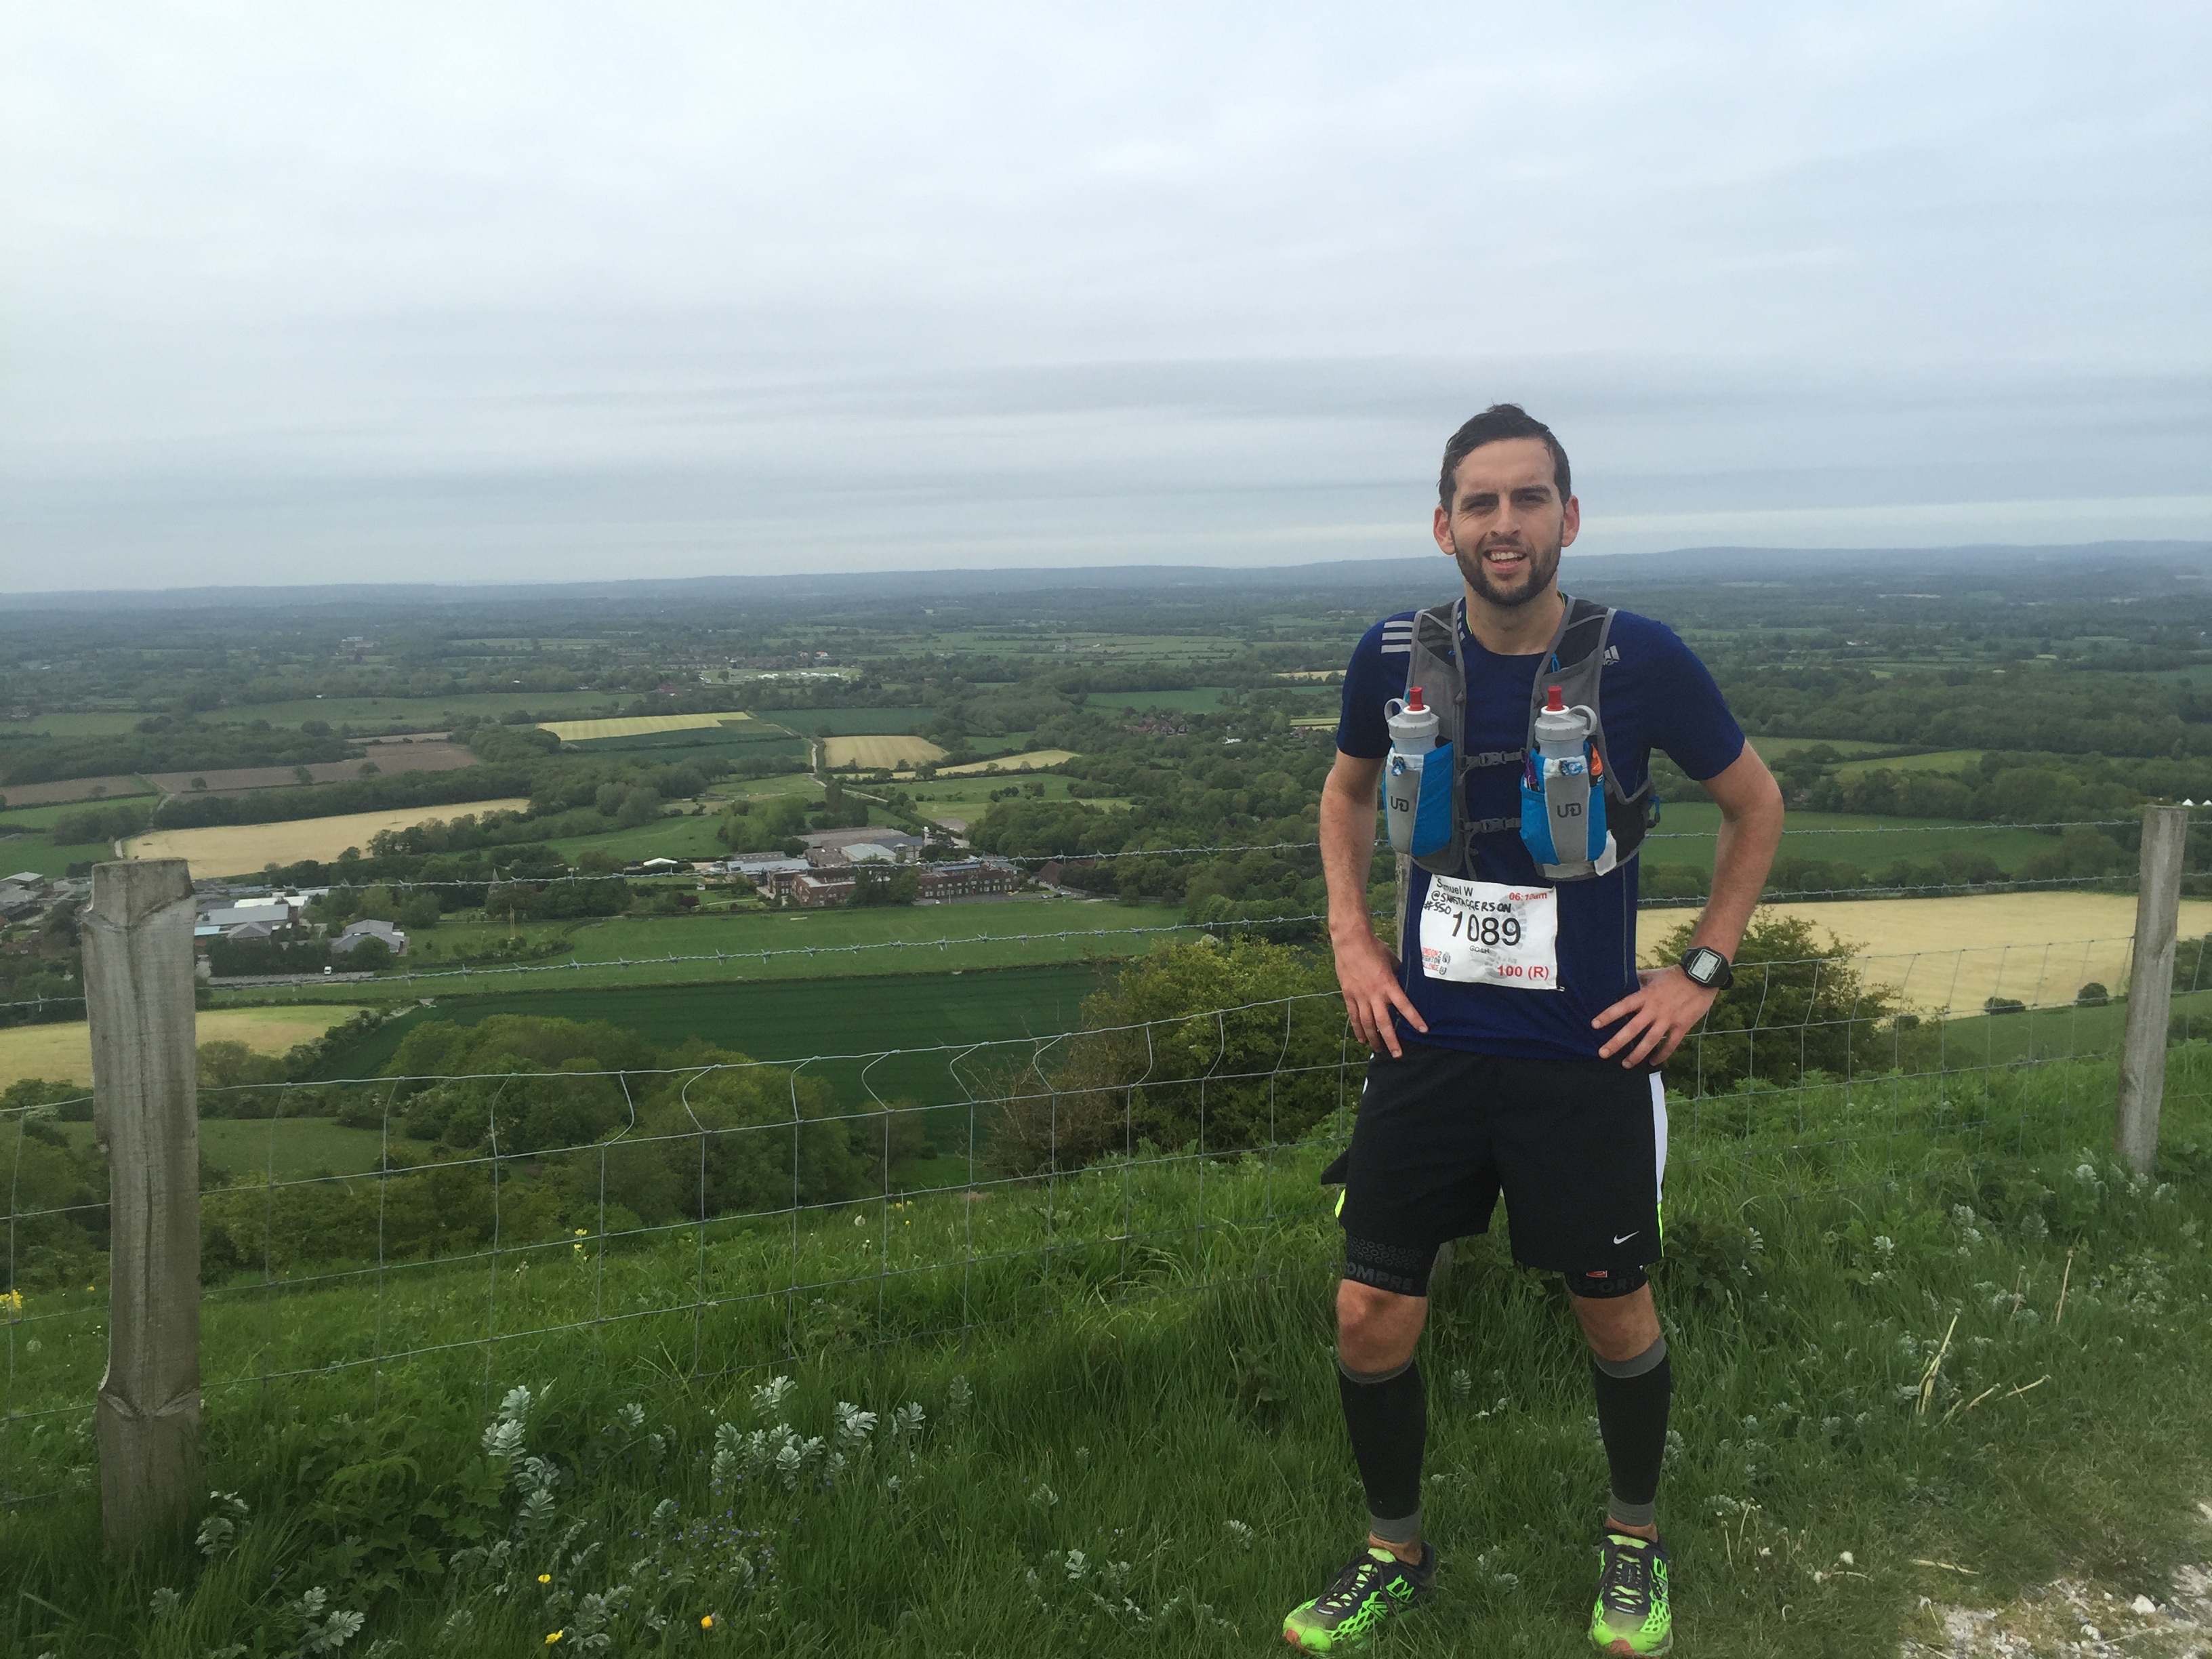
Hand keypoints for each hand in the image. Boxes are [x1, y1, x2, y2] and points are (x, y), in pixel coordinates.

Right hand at [1333, 929, 1427, 1057]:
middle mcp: (1374, 994)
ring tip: (1379, 1050)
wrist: (1351, 942)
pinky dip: (1358, 1029)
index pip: (1404, 1006)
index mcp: (1388, 985)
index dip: (1414, 1019)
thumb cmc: (1374, 948)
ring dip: (1373, 1039)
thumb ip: (1398, 975)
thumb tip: (1407, 982)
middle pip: (1383, 1023)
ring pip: (1367, 1023)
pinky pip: (1353, 1016)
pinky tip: (1362, 1039)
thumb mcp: (1392, 960)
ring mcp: (1360, 996)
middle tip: (1397, 1054)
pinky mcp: (1349, 995)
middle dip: (1391, 1040)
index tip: (1423, 1031)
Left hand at [1592, 965, 1716, 1067]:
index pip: (1623, 1006)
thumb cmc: (1675, 975)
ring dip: (1637, 1054)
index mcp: (1646, 996)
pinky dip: (1662, 1055)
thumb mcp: (1653, 974)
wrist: (1702, 978)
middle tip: (1603, 1053)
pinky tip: (1653, 1063)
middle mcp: (1655, 1009)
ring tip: (1626, 1064)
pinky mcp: (1682, 1027)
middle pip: (1633, 1028)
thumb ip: (1638, 979)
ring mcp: (1668, 1019)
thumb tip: (1624, 979)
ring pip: (1650, 1041)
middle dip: (1617, 1042)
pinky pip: (1670, 1044)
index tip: (1594, 1025)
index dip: (1609, 1015)